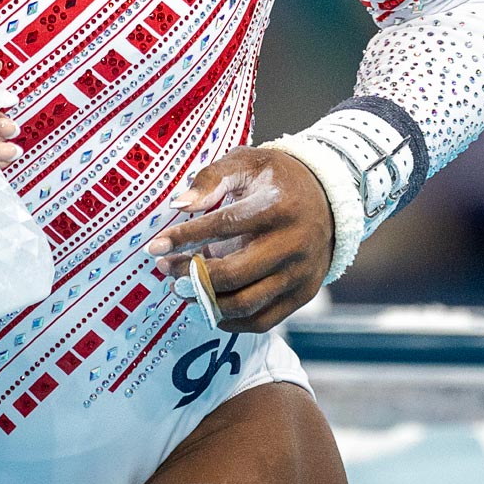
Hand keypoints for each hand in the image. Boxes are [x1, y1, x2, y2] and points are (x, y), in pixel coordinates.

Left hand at [145, 147, 333, 332]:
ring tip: (181, 288)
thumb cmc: (277, 178)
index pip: (224, 226)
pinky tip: (208, 305)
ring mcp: (300, 274)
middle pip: (234, 273)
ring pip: (246, 303)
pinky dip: (231, 320)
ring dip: (206, 300)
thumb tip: (179, 206)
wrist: (328, 197)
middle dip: (192, 275)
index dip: (186, 238)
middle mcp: (294, 244)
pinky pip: (262, 320)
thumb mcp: (246, 163)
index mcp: (278, 207)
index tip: (155, 246)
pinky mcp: (302, 294)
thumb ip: (211, 179)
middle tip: (167, 270)